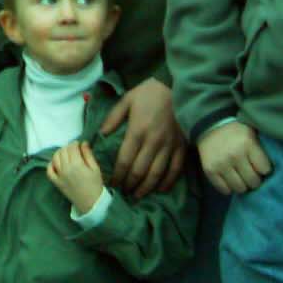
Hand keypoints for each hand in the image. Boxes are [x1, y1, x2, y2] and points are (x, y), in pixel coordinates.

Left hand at [48, 140, 105, 213]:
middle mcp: (66, 169)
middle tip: (73, 149)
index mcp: (77, 164)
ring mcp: (59, 176)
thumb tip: (83, 143)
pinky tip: (56, 163)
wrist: (91, 202)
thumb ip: (88, 154)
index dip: (75, 143)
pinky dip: (51, 164)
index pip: (72, 148)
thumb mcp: (95, 168)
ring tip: (65, 154)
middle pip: (62, 151)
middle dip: (67, 147)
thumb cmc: (95, 184)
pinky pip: (49, 171)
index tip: (78, 144)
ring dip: (59, 153)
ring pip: (55, 158)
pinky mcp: (56, 182)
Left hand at [99, 76, 186, 197]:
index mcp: (137, 131)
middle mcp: (153, 142)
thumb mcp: (126, 100)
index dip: (117, 176)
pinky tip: (161, 189)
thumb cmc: (149, 93)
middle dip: (129, 185)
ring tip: (137, 195)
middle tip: (123, 192)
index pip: (124, 160)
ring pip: (157, 174)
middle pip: (139, 171)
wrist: (178, 87)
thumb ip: (113, 118)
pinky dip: (168, 182)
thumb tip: (101, 134)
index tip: (112, 183)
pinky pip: (175, 169)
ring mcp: (169, 146)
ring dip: (146, 188)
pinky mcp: (181, 146)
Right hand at [197, 122, 271, 194]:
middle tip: (251, 175)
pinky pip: (224, 189)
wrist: (210, 126)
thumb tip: (269, 174)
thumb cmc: (236, 133)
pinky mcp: (209, 170)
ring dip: (242, 185)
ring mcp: (221, 163)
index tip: (261, 167)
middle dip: (254, 180)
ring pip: (240, 188)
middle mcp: (234, 155)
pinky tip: (230, 179)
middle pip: (253, 181)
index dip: (264, 169)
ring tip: (241, 178)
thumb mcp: (252, 135)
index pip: (265, 169)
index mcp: (248, 143)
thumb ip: (260, 151)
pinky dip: (229, 188)